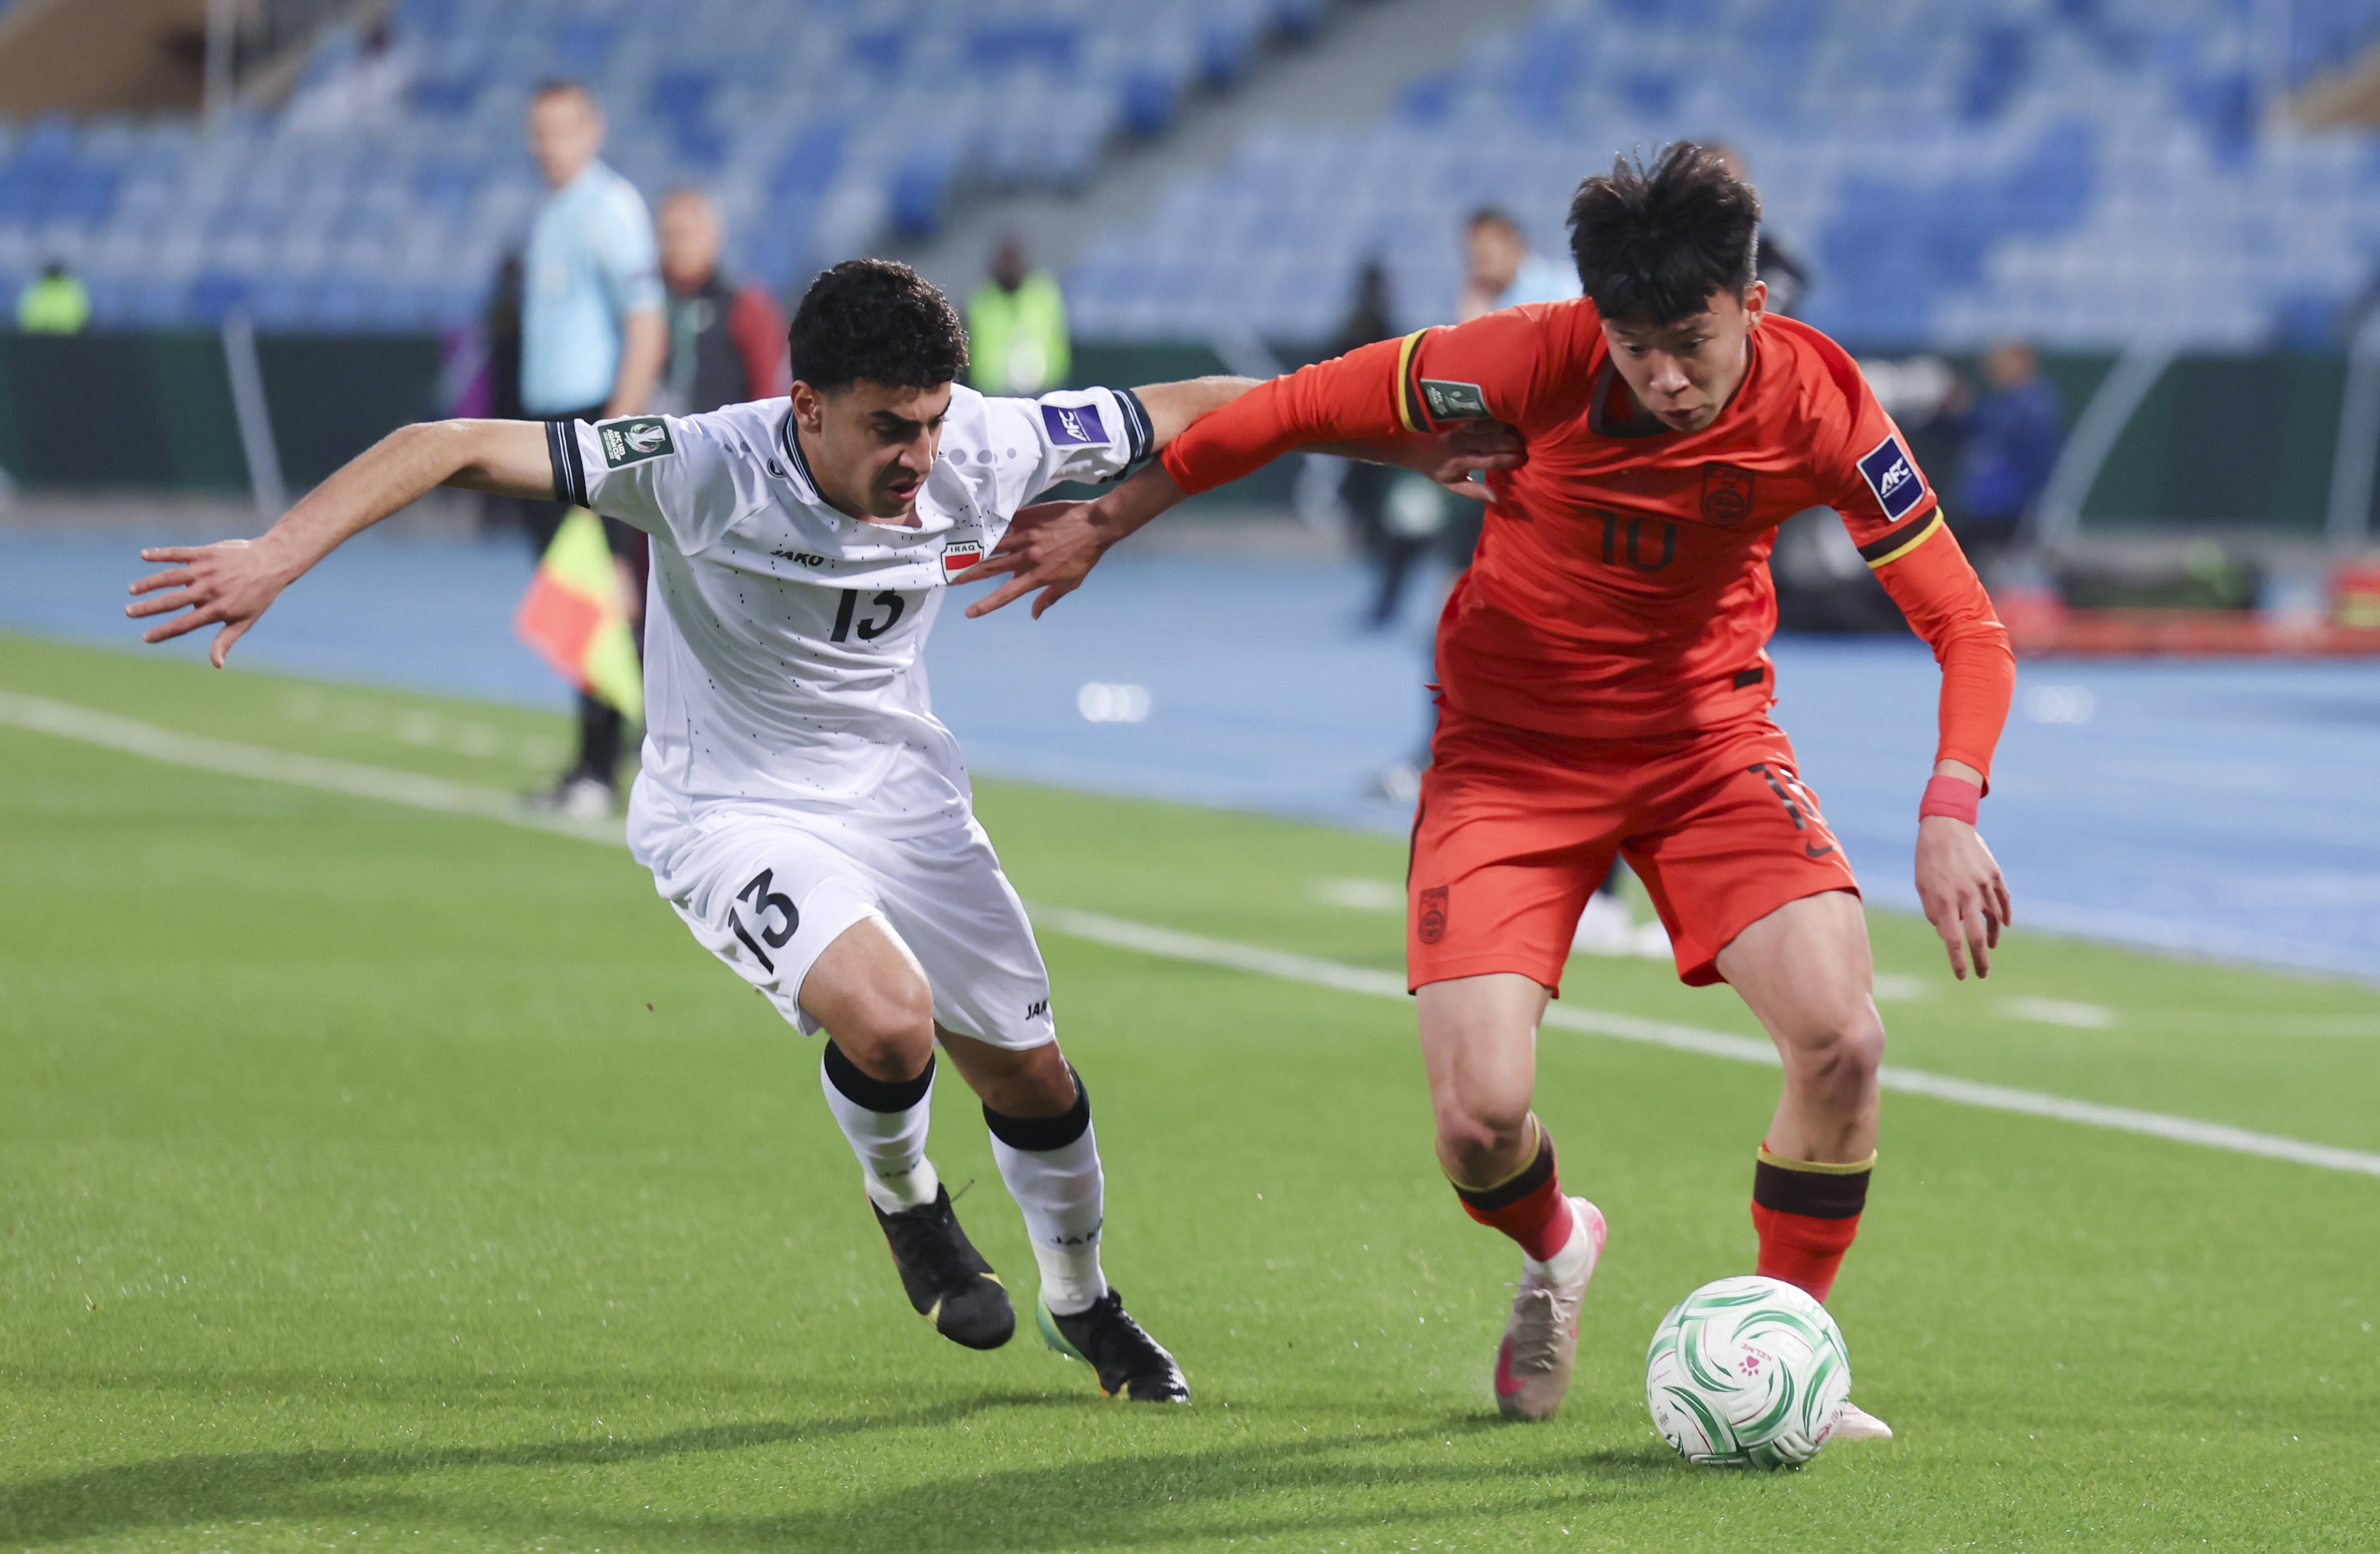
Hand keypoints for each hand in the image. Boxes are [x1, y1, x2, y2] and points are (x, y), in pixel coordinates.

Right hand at [125, 537, 297, 665]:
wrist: (273, 562)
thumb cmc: (259, 595)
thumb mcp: (245, 621)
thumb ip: (225, 641)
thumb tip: (216, 665)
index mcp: (217, 609)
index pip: (184, 624)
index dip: (163, 632)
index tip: (145, 637)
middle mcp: (208, 590)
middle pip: (171, 601)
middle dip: (148, 608)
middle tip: (128, 612)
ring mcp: (206, 570)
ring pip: (170, 577)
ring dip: (149, 583)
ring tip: (132, 590)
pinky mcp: (205, 552)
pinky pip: (178, 553)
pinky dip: (160, 553)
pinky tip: (144, 555)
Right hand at [962, 500, 1108, 618]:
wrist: (1096, 525)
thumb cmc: (1085, 556)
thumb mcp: (1071, 583)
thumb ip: (1049, 598)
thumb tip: (1034, 614)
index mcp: (1036, 576)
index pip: (1006, 594)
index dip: (986, 605)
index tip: (969, 613)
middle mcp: (1027, 558)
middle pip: (990, 568)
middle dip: (966, 575)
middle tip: (946, 579)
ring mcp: (1026, 537)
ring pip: (993, 545)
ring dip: (972, 550)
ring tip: (952, 552)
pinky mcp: (1027, 518)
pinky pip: (1004, 522)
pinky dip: (989, 524)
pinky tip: (972, 524)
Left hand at [1406, 421, 1525, 500]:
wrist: (1412, 445)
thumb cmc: (1436, 468)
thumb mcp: (1453, 485)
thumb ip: (1475, 491)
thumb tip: (1498, 498)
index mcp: (1461, 462)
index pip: (1490, 460)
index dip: (1509, 460)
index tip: (1524, 459)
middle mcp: (1462, 444)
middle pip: (1494, 441)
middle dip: (1513, 443)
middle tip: (1527, 446)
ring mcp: (1462, 428)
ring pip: (1491, 426)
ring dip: (1509, 429)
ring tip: (1523, 434)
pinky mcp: (1462, 418)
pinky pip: (1485, 417)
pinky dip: (1500, 420)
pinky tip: (1511, 422)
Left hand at [1915, 815, 2011, 979]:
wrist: (1947, 826)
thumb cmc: (1929, 859)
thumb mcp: (1923, 887)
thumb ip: (1933, 912)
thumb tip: (1946, 934)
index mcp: (1944, 900)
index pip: (1952, 940)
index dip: (1957, 961)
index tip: (1961, 976)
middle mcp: (1966, 895)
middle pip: (1977, 936)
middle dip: (1981, 960)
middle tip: (1983, 975)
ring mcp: (1983, 885)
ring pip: (1994, 919)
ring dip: (1992, 937)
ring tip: (1989, 947)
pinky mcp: (1995, 875)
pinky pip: (2004, 901)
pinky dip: (2005, 915)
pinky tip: (2004, 925)